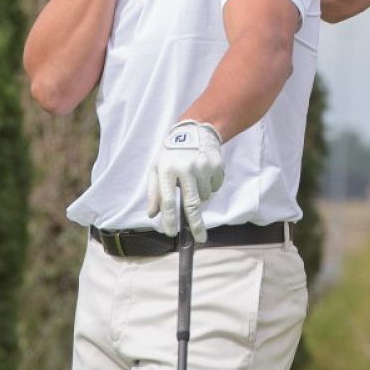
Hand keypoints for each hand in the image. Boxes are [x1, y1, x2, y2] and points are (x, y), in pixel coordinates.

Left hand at [146, 119, 223, 241]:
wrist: (195, 131)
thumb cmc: (172, 153)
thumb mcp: (157, 168)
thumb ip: (154, 192)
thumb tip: (153, 215)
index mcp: (167, 169)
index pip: (167, 199)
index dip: (169, 218)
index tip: (171, 233)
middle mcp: (186, 168)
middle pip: (191, 204)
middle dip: (196, 224)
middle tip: (200, 239)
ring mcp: (203, 166)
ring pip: (204, 197)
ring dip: (199, 196)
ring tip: (193, 180)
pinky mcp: (217, 166)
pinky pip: (214, 188)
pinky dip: (209, 187)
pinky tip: (203, 174)